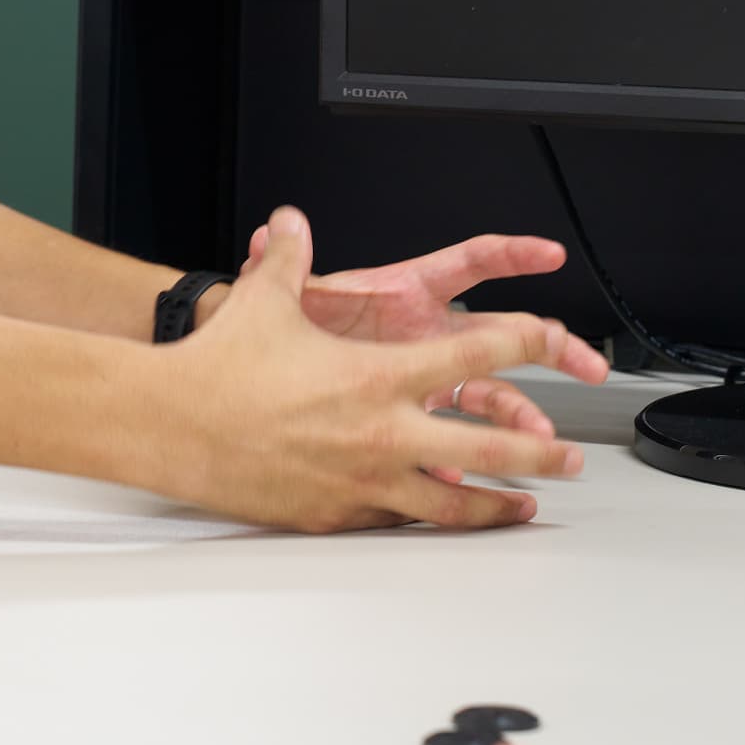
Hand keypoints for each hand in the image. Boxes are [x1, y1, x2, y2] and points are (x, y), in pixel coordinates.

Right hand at [151, 205, 583, 531]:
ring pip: (453, 504)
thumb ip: (288, 256)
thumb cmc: (221, 365)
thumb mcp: (264, 297)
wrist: (174, 423)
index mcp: (381, 374)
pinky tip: (437, 521)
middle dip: (539, 454)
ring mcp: (365, 479)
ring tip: (524, 508)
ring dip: (497, 506)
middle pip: (490, 445)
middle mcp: (385, 431)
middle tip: (569, 459)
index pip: (478, 356)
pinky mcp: (337, 514)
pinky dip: (425, 518)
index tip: (556, 346)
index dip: (528, 346)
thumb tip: (288, 223)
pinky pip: (398, 521)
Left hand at [229, 221, 609, 440]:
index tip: (550, 253)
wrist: (255, 384)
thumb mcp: (280, 294)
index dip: (510, 254)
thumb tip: (274, 227)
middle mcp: (421, 335)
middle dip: (552, 347)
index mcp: (403, 293)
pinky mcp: (410, 418)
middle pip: (501, 336)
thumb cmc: (280, 331)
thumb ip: (281, 259)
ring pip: (488, 395)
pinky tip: (474, 476)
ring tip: (537, 436)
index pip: (468, 263)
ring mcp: (422, 378)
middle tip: (587, 362)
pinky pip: (450, 436)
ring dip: (517, 414)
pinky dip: (463, 456)